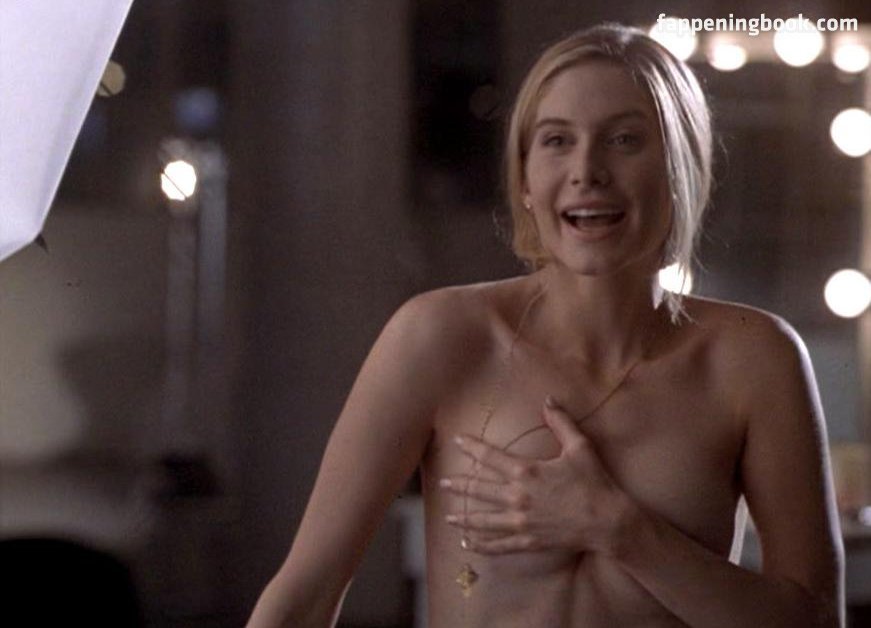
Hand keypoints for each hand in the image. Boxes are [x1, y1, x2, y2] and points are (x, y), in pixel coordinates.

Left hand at [441, 396, 636, 555]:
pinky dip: (482, 545)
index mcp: (527, 471)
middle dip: (460, 485)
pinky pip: (499, 545)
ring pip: (484, 519)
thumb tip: (548, 400)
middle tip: (442, 482)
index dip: (472, 448)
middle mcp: (518, 497)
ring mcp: (521, 521)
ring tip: (448, 515)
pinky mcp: (528, 541)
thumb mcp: (580, 447)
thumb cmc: (595, 483)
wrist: (609, 522)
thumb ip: (561, 423)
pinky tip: (468, 544)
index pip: (490, 457)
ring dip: (464, 516)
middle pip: (480, 490)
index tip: (457, 442)